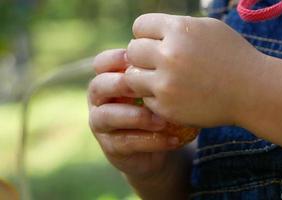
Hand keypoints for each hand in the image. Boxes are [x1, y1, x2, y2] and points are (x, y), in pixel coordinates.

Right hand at [88, 49, 182, 180]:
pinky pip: (126, 142)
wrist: (157, 146)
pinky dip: (151, 141)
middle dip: (120, 84)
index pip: (101, 63)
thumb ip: (155, 74)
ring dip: (136, 117)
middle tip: (146, 87)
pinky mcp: (111, 148)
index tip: (139, 59)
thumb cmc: (157, 108)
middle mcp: (99, 101)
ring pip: (107, 116)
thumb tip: (174, 55)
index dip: (115, 59)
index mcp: (108, 81)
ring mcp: (101, 125)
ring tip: (163, 121)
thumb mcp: (156, 89)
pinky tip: (173, 140)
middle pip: (98, 86)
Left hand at [124, 13, 265, 126]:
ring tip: (162, 78)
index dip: (146, 34)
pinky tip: (174, 95)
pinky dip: (155, 97)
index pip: (139, 26)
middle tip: (157, 63)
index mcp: (179, 30)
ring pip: (132, 76)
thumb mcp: (208, 28)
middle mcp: (169, 55)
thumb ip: (177, 26)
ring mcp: (166, 84)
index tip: (156, 42)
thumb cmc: (232, 56)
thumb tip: (149, 31)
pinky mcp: (167, 107)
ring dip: (143, 77)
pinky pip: (145, 98)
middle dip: (143, 55)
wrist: (252, 91)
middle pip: (133, 50)